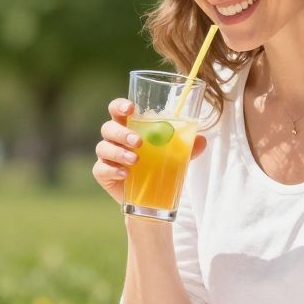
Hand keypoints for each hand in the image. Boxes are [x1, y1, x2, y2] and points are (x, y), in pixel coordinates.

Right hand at [92, 98, 207, 206]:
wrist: (153, 198)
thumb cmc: (161, 167)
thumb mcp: (178, 156)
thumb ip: (188, 146)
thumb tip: (202, 140)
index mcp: (129, 126)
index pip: (117, 110)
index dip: (119, 105)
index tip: (131, 108)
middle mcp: (114, 138)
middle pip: (108, 127)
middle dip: (122, 133)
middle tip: (139, 142)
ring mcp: (107, 156)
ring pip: (103, 147)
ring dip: (119, 152)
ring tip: (136, 161)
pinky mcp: (103, 173)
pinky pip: (101, 168)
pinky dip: (113, 170)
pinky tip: (125, 174)